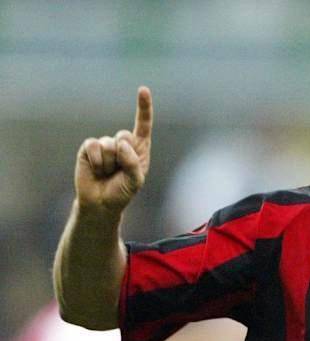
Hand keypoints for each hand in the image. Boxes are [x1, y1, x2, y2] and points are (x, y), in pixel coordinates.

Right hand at [74, 86, 152, 214]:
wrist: (101, 203)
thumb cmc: (122, 191)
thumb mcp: (136, 180)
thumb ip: (133, 162)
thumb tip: (120, 143)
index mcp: (139, 147)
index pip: (143, 124)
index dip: (143, 107)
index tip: (143, 89)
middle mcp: (122, 142)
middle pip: (124, 136)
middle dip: (122, 157)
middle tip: (118, 172)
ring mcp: (104, 144)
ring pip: (109, 144)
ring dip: (109, 164)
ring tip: (107, 173)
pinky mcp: (88, 148)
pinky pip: (93, 146)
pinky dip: (97, 161)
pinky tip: (96, 170)